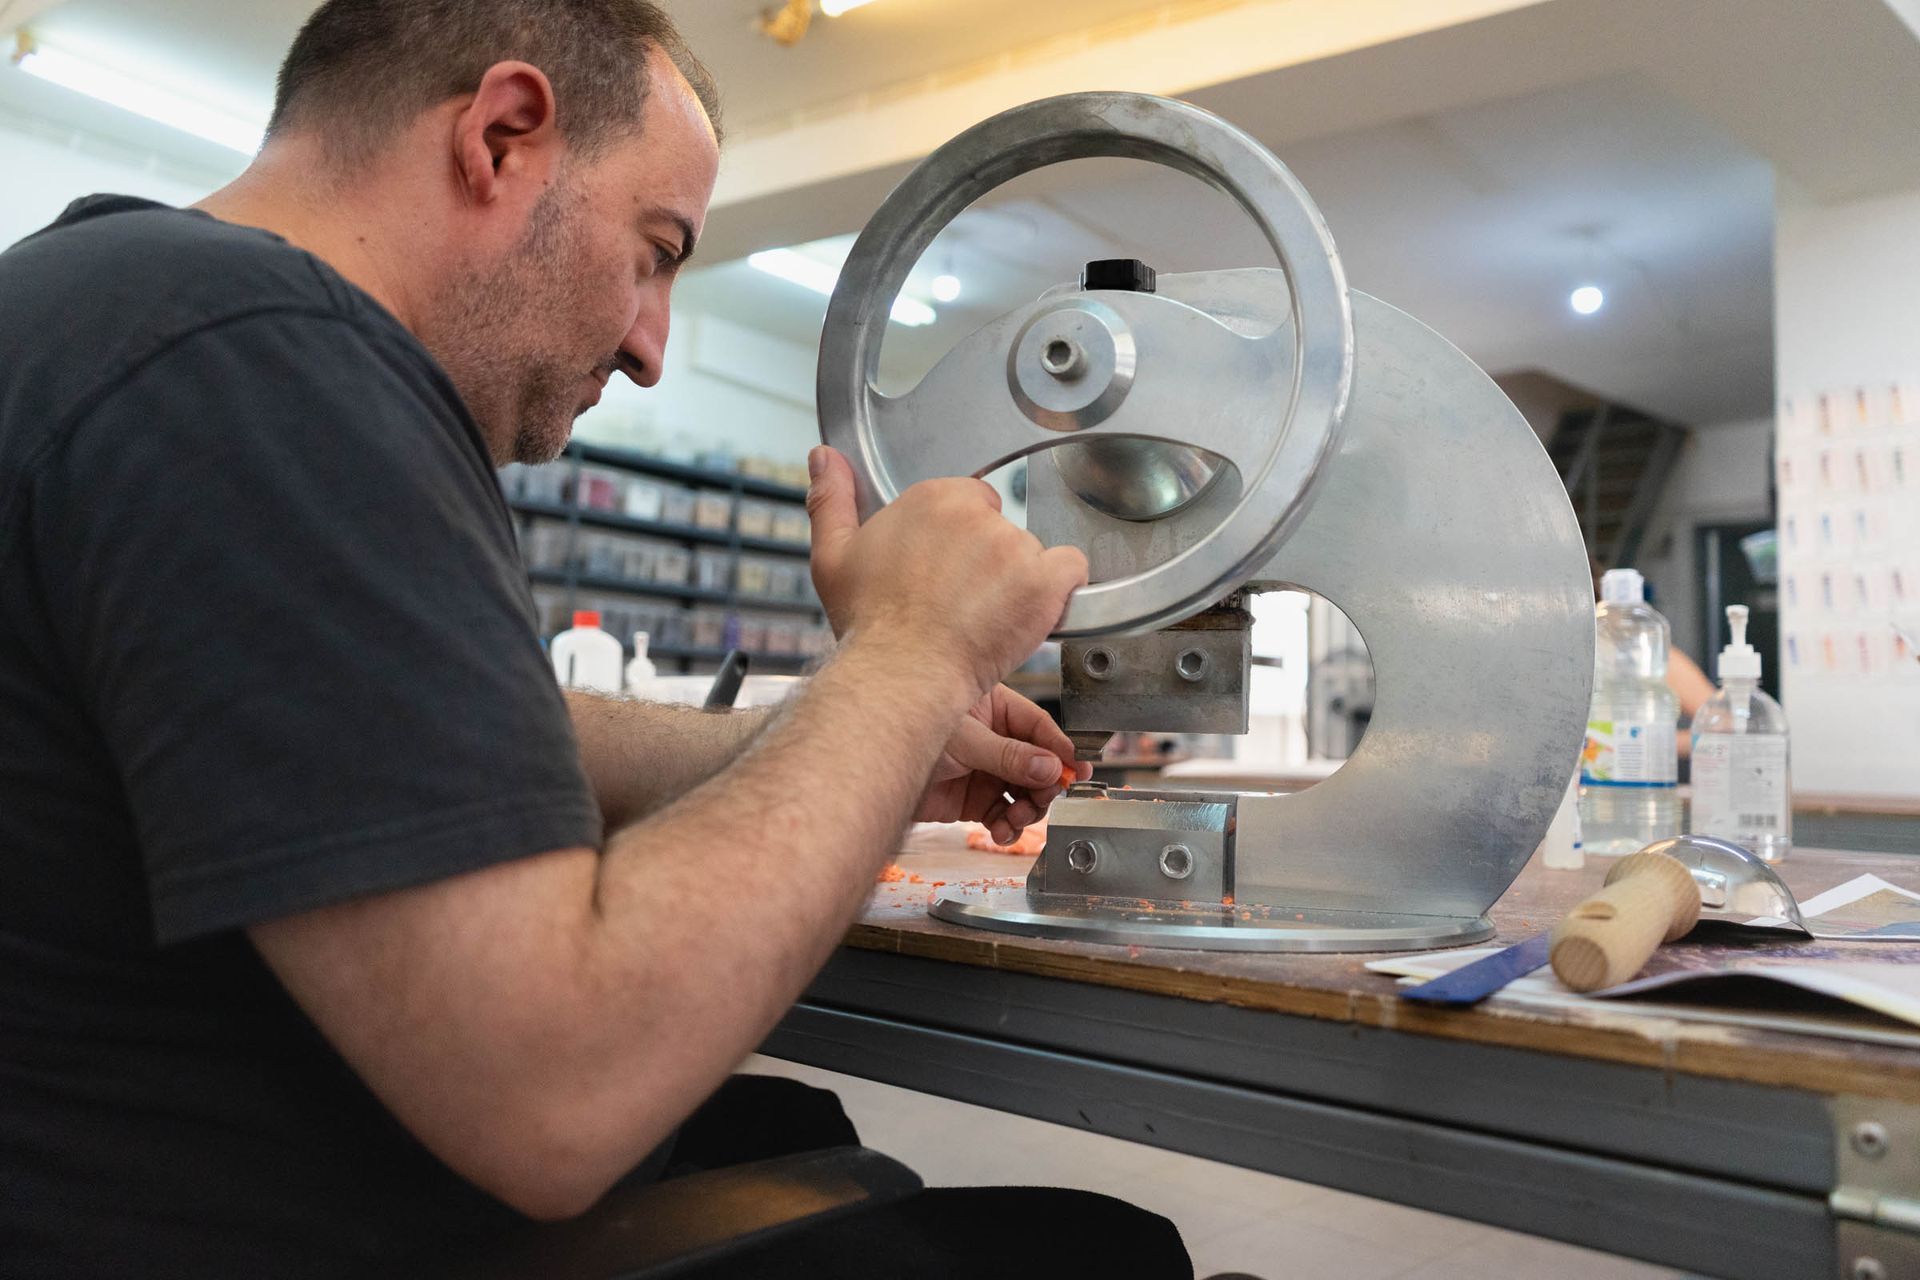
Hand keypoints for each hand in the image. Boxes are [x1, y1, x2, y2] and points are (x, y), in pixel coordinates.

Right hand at [806, 446, 1086, 702]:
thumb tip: (823, 456)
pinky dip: (1060, 589)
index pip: (970, 503)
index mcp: (932, 498)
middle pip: (1001, 529)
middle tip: (963, 601)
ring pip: (1031, 554)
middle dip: (989, 562)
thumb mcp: (833, 557)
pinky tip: (1032, 611)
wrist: (901, 674)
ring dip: (1017, 582)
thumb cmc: (869, 625)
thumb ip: (832, 500)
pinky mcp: (1041, 580)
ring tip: (985, 618)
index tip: (948, 572)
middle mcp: (975, 514)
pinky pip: (1070, 568)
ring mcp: (1011, 546)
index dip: (961, 542)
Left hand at [917, 684, 1092, 841]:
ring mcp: (984, 770)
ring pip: (1023, 793)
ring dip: (1027, 810)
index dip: (1059, 749)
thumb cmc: (904, 728)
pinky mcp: (972, 799)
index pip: (1038, 727)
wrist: (870, 771)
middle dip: (1045, 785)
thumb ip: (1009, 756)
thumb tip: (1050, 767)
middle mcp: (993, 739)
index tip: (1076, 769)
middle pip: (1037, 764)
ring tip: (1017, 819)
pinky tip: (1002, 831)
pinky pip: (1002, 814)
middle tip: (1046, 798)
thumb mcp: (965, 740)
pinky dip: (1007, 826)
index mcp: (994, 708)